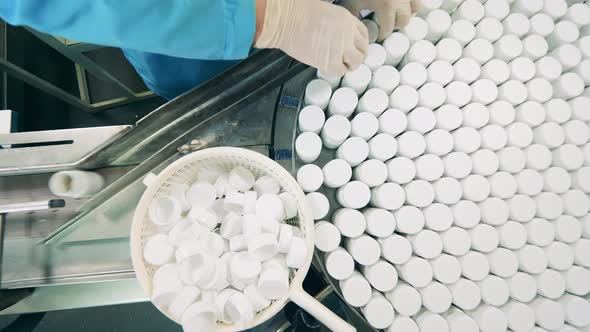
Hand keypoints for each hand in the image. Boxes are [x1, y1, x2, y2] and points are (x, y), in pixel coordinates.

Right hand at [254, 0, 368, 76]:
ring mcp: (340, 48)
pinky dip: (335, 71)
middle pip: (363, 50)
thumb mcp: (324, 11)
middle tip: (347, 61)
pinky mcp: (330, 61)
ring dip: (348, 66)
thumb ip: (333, 24)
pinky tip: (327, 67)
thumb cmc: (297, 12)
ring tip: (338, 65)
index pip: (363, 35)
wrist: (286, 19)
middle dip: (356, 57)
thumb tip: (331, 34)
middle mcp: (348, 33)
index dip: (360, 45)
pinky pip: (340, 71)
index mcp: (347, 19)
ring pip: (355, 63)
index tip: (355, 49)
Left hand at [340, 0, 420, 40]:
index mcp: (386, 7)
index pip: (388, 29)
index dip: (382, 35)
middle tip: (387, 25)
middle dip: (396, 25)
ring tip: (397, 13)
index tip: (379, 36)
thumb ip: (354, 14)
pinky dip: (411, 1)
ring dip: (407, 13)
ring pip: (415, 8)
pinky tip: (402, 2)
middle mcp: (400, 1)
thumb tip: (354, 28)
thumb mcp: (353, 0)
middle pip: (404, 21)